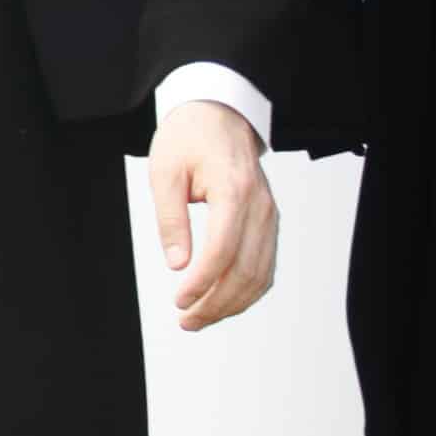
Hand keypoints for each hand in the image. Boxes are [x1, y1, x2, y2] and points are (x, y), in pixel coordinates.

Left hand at [152, 99, 278, 329]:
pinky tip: (224, 303)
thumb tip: (177, 264)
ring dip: (232, 303)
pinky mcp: (269, 223)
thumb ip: (171, 220)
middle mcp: (261, 206)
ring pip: (260, 274)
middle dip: (215, 303)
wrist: (218, 115)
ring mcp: (270, 216)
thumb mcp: (165, 173)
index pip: (223, 250)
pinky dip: (247, 290)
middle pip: (246, 270)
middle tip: (186, 320)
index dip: (202, 282)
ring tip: (199, 318)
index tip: (179, 301)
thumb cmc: (188, 138)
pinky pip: (265, 265)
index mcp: (235, 191)